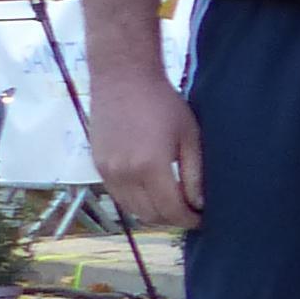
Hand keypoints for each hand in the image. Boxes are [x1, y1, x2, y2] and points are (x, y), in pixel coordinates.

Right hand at [91, 68, 206, 230]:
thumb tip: (199, 204)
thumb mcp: (189, 136)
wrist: (123, 78)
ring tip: (173, 205)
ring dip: (154, 214)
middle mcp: (124, 174)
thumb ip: (194, 174)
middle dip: (173, 219)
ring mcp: (107, 172)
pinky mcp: (98, 166)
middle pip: (151, 215)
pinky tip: (152, 193)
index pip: (171, 210)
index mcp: (150, 167)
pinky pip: (119, 197)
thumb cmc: (163, 103)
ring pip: (132, 210)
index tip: (202, 218)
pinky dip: (136, 202)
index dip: (189, 219)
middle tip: (189, 213)